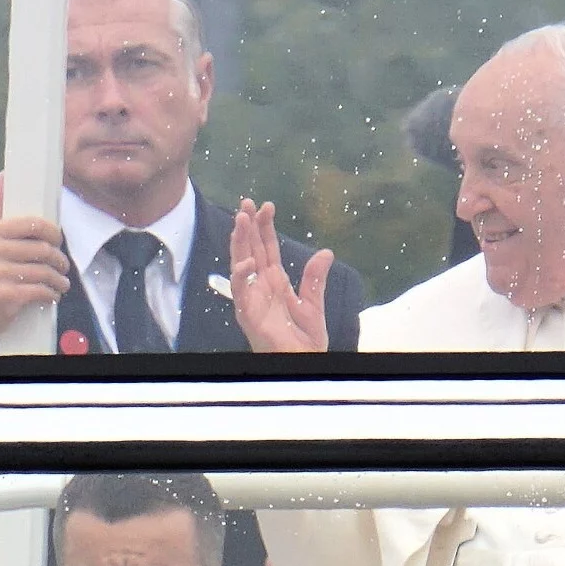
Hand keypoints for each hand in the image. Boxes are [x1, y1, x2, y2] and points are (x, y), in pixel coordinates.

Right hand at [0, 175, 70, 355]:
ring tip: (59, 283)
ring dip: (59, 280)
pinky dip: (52, 294)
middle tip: (62, 266)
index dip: (53, 233)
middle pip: (44, 249)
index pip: (33, 224)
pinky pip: (43, 290)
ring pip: (46, 271)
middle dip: (59, 259)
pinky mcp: (6, 296)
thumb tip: (4, 175)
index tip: (57, 241)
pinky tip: (51, 295)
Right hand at [231, 198, 330, 351]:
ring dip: (239, 241)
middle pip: (252, 249)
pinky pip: (241, 292)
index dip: (265, 227)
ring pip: (241, 263)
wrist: (302, 363)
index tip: (266, 206)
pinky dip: (242, 276)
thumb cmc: (304, 341)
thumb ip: (315, 278)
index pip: (268, 248)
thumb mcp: (314, 304)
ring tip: (240, 218)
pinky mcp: (248, 314)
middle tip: (246, 201)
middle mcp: (260, 286)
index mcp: (275, 282)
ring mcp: (252, 298)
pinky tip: (248, 260)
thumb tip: (325, 251)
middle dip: (247, 226)